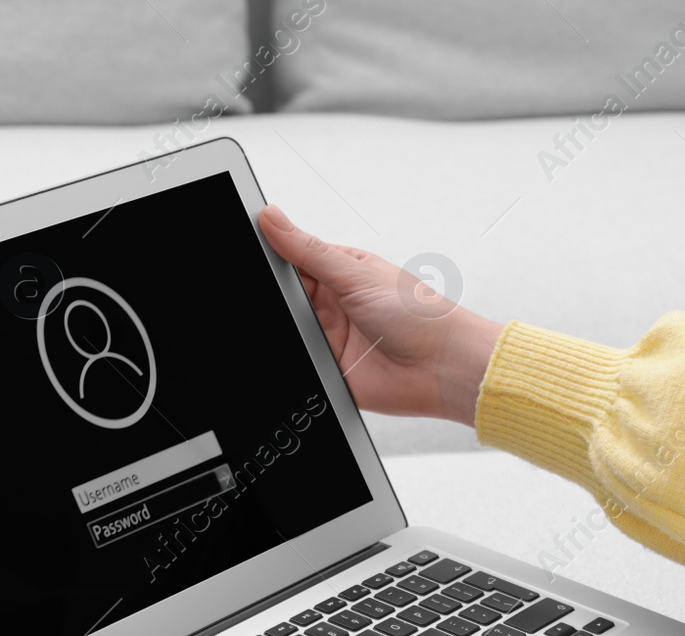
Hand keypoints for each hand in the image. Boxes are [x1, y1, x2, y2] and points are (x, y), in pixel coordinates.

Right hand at [258, 206, 503, 424]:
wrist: (442, 368)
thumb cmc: (420, 316)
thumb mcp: (357, 274)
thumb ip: (309, 250)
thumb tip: (272, 218)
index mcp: (339, 271)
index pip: (290, 257)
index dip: (266, 253)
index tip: (242, 246)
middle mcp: (331, 303)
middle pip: (281, 294)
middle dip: (268, 294)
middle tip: (257, 289)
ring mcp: (327, 336)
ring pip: (284, 328)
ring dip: (280, 326)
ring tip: (284, 321)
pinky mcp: (326, 368)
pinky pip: (295, 362)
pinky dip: (287, 357)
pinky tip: (287, 349)